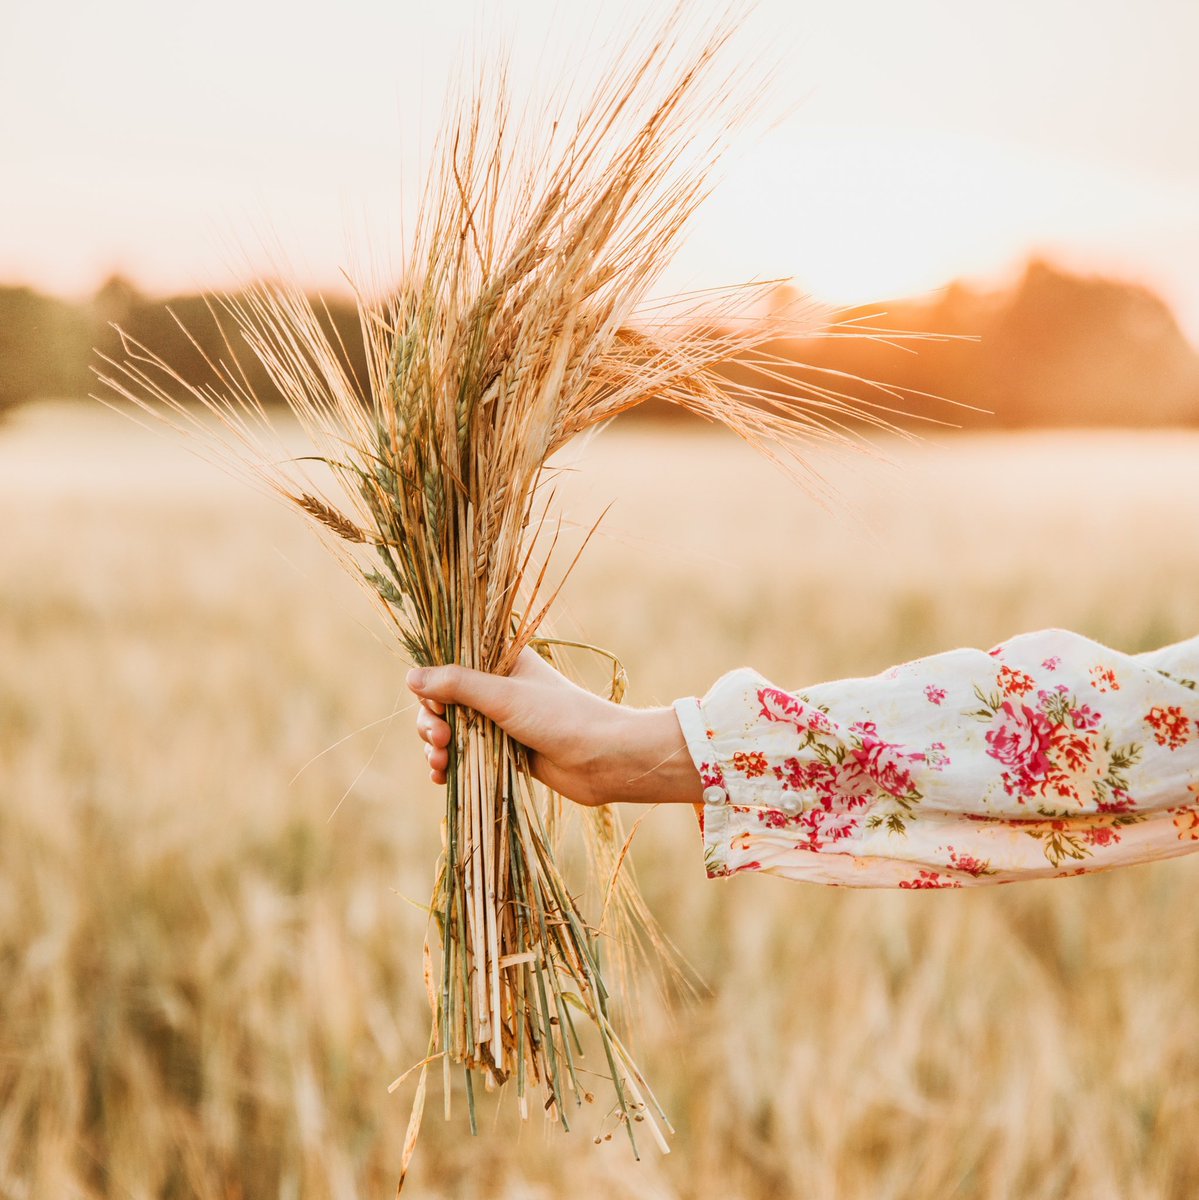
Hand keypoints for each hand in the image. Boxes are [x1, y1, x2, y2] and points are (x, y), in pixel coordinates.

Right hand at [406, 647, 701, 806]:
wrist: (603, 760)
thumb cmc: (559, 718)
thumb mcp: (504, 697)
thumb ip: (458, 685)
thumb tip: (410, 677)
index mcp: (500, 660)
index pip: (449, 664)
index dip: (433, 686)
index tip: (436, 706)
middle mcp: (497, 687)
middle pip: (443, 700)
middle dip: (431, 721)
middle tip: (439, 740)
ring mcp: (499, 720)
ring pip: (451, 729)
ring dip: (436, 746)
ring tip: (439, 764)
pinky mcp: (504, 750)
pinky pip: (465, 754)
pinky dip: (449, 765)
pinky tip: (441, 779)